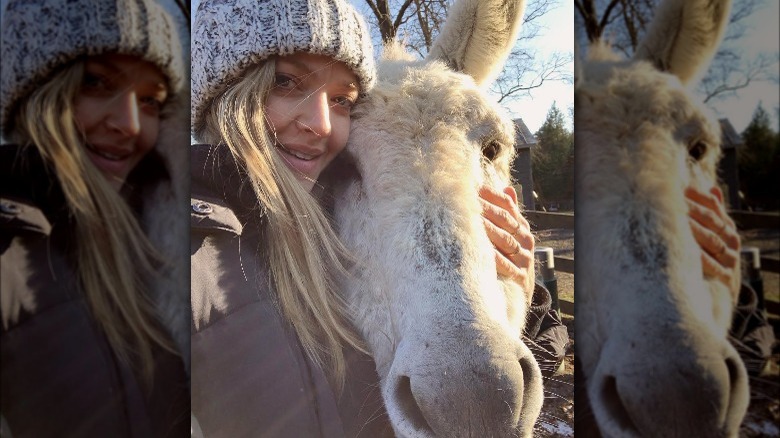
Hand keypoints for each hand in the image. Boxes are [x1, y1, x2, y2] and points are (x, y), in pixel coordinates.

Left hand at [479, 185, 534, 293]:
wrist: (520, 290)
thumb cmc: (509, 257)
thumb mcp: (511, 236)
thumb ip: (509, 213)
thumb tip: (508, 187)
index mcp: (521, 228)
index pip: (508, 206)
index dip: (492, 196)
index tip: (474, 188)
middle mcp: (525, 241)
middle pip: (505, 220)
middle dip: (485, 209)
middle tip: (466, 200)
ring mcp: (524, 259)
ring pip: (505, 240)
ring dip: (487, 229)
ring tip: (471, 220)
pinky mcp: (520, 277)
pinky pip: (506, 266)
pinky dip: (494, 258)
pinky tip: (482, 251)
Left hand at [685, 186, 740, 300]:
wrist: (722, 292)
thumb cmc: (710, 258)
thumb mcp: (712, 236)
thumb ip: (712, 213)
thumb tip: (712, 187)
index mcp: (726, 228)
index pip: (714, 207)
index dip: (697, 197)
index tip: (680, 189)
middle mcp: (731, 241)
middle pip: (711, 221)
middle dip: (692, 210)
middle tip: (673, 202)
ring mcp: (730, 259)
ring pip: (712, 240)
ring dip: (694, 230)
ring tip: (677, 221)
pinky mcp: (726, 278)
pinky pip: (712, 266)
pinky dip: (700, 258)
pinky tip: (687, 251)